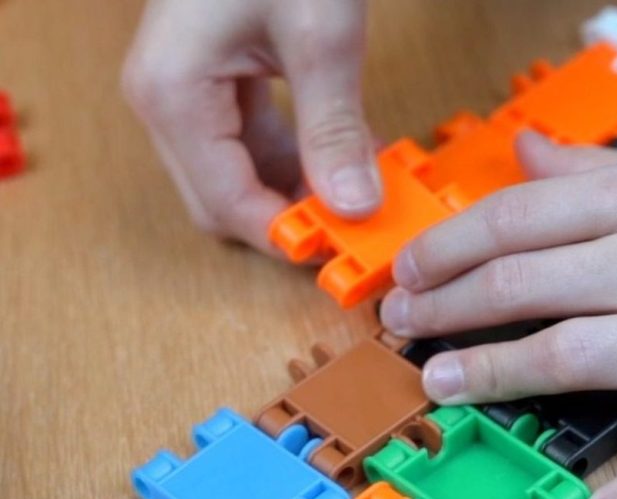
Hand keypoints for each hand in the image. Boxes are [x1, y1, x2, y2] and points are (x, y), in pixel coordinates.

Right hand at [122, 0, 379, 251]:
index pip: (227, 205)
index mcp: (175, 95)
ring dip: (296, 190)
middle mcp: (165, 100)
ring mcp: (181, 92)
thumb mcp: (319, 38)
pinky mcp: (208, 81)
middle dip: (289, 217)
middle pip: (224, 201)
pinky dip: (293, 158)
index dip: (285, 236)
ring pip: (237, 177)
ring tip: (357, 184)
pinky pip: (247, 144)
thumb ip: (333, 128)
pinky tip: (338, 151)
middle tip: (354, 222)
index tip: (340, 250)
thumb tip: (353, 206)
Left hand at [380, 132, 616, 498]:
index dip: (447, 249)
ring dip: (495, 377)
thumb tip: (526, 153)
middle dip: (448, 309)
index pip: (516, 221)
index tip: (410, 272)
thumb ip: (598, 168)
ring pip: (574, 360)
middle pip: (525, 288)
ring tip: (442, 386)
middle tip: (405, 328)